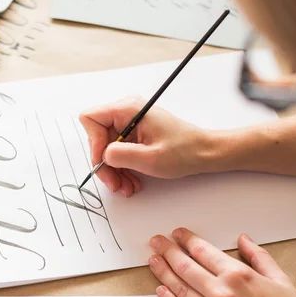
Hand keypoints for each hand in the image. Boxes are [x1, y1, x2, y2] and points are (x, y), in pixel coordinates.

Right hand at [79, 97, 213, 196]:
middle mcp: (125, 113)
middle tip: (115, 184)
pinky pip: (117, 152)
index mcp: (128, 109)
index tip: (105, 162)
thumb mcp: (150, 158)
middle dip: (104, 164)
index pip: (91, 119)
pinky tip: (132, 181)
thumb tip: (102, 155)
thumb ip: (121, 155)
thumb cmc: (184, 151)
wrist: (204, 153)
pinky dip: (122, 169)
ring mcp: (129, 124)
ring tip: (127, 186)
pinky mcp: (133, 135)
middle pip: (97, 138)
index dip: (93, 143)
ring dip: (114, 171)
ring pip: (106, 149)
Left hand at [148, 228, 295, 296]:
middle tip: (156, 242)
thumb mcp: (282, 281)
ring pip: (179, 288)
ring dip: (163, 272)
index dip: (186, 240)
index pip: (203, 251)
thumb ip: (259, 257)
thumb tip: (243, 239)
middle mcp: (222, 293)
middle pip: (185, 266)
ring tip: (152, 261)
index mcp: (239, 276)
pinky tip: (159, 291)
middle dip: (168, 251)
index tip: (176, 234)